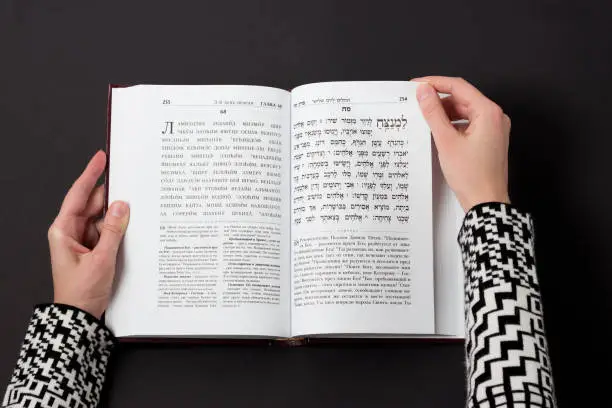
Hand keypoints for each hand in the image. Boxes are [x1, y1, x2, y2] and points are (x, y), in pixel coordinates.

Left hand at [48, 151, 129, 318]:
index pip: (78, 195)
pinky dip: (118, 226)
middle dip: (109, 194)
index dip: (90, 174)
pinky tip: (131, 223)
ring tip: (134, 204)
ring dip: (116, 213)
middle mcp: (71, 232)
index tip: (101, 158)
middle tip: (129, 181)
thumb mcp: (101, 259)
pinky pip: (107, 230)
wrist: (80, 317)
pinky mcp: (94, 249)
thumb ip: (113, 230)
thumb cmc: (82, 291)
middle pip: (92, 204)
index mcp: (63, 230)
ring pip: (102, 217)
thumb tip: (122, 205)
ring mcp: (83, 240)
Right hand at [412, 76, 510, 211]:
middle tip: (417, 102)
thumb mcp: (446, 141)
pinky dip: (453, 124)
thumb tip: (424, 91)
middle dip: (439, 99)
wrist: (486, 202)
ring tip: (425, 118)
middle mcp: (495, 117)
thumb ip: (433, 113)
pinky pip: (469, 124)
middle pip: (463, 98)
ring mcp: (494, 129)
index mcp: (488, 112)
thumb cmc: (470, 175)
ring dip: (445, 112)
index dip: (435, 83)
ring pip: (465, 112)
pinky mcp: (489, 141)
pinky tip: (438, 131)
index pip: (459, 87)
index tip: (417, 85)